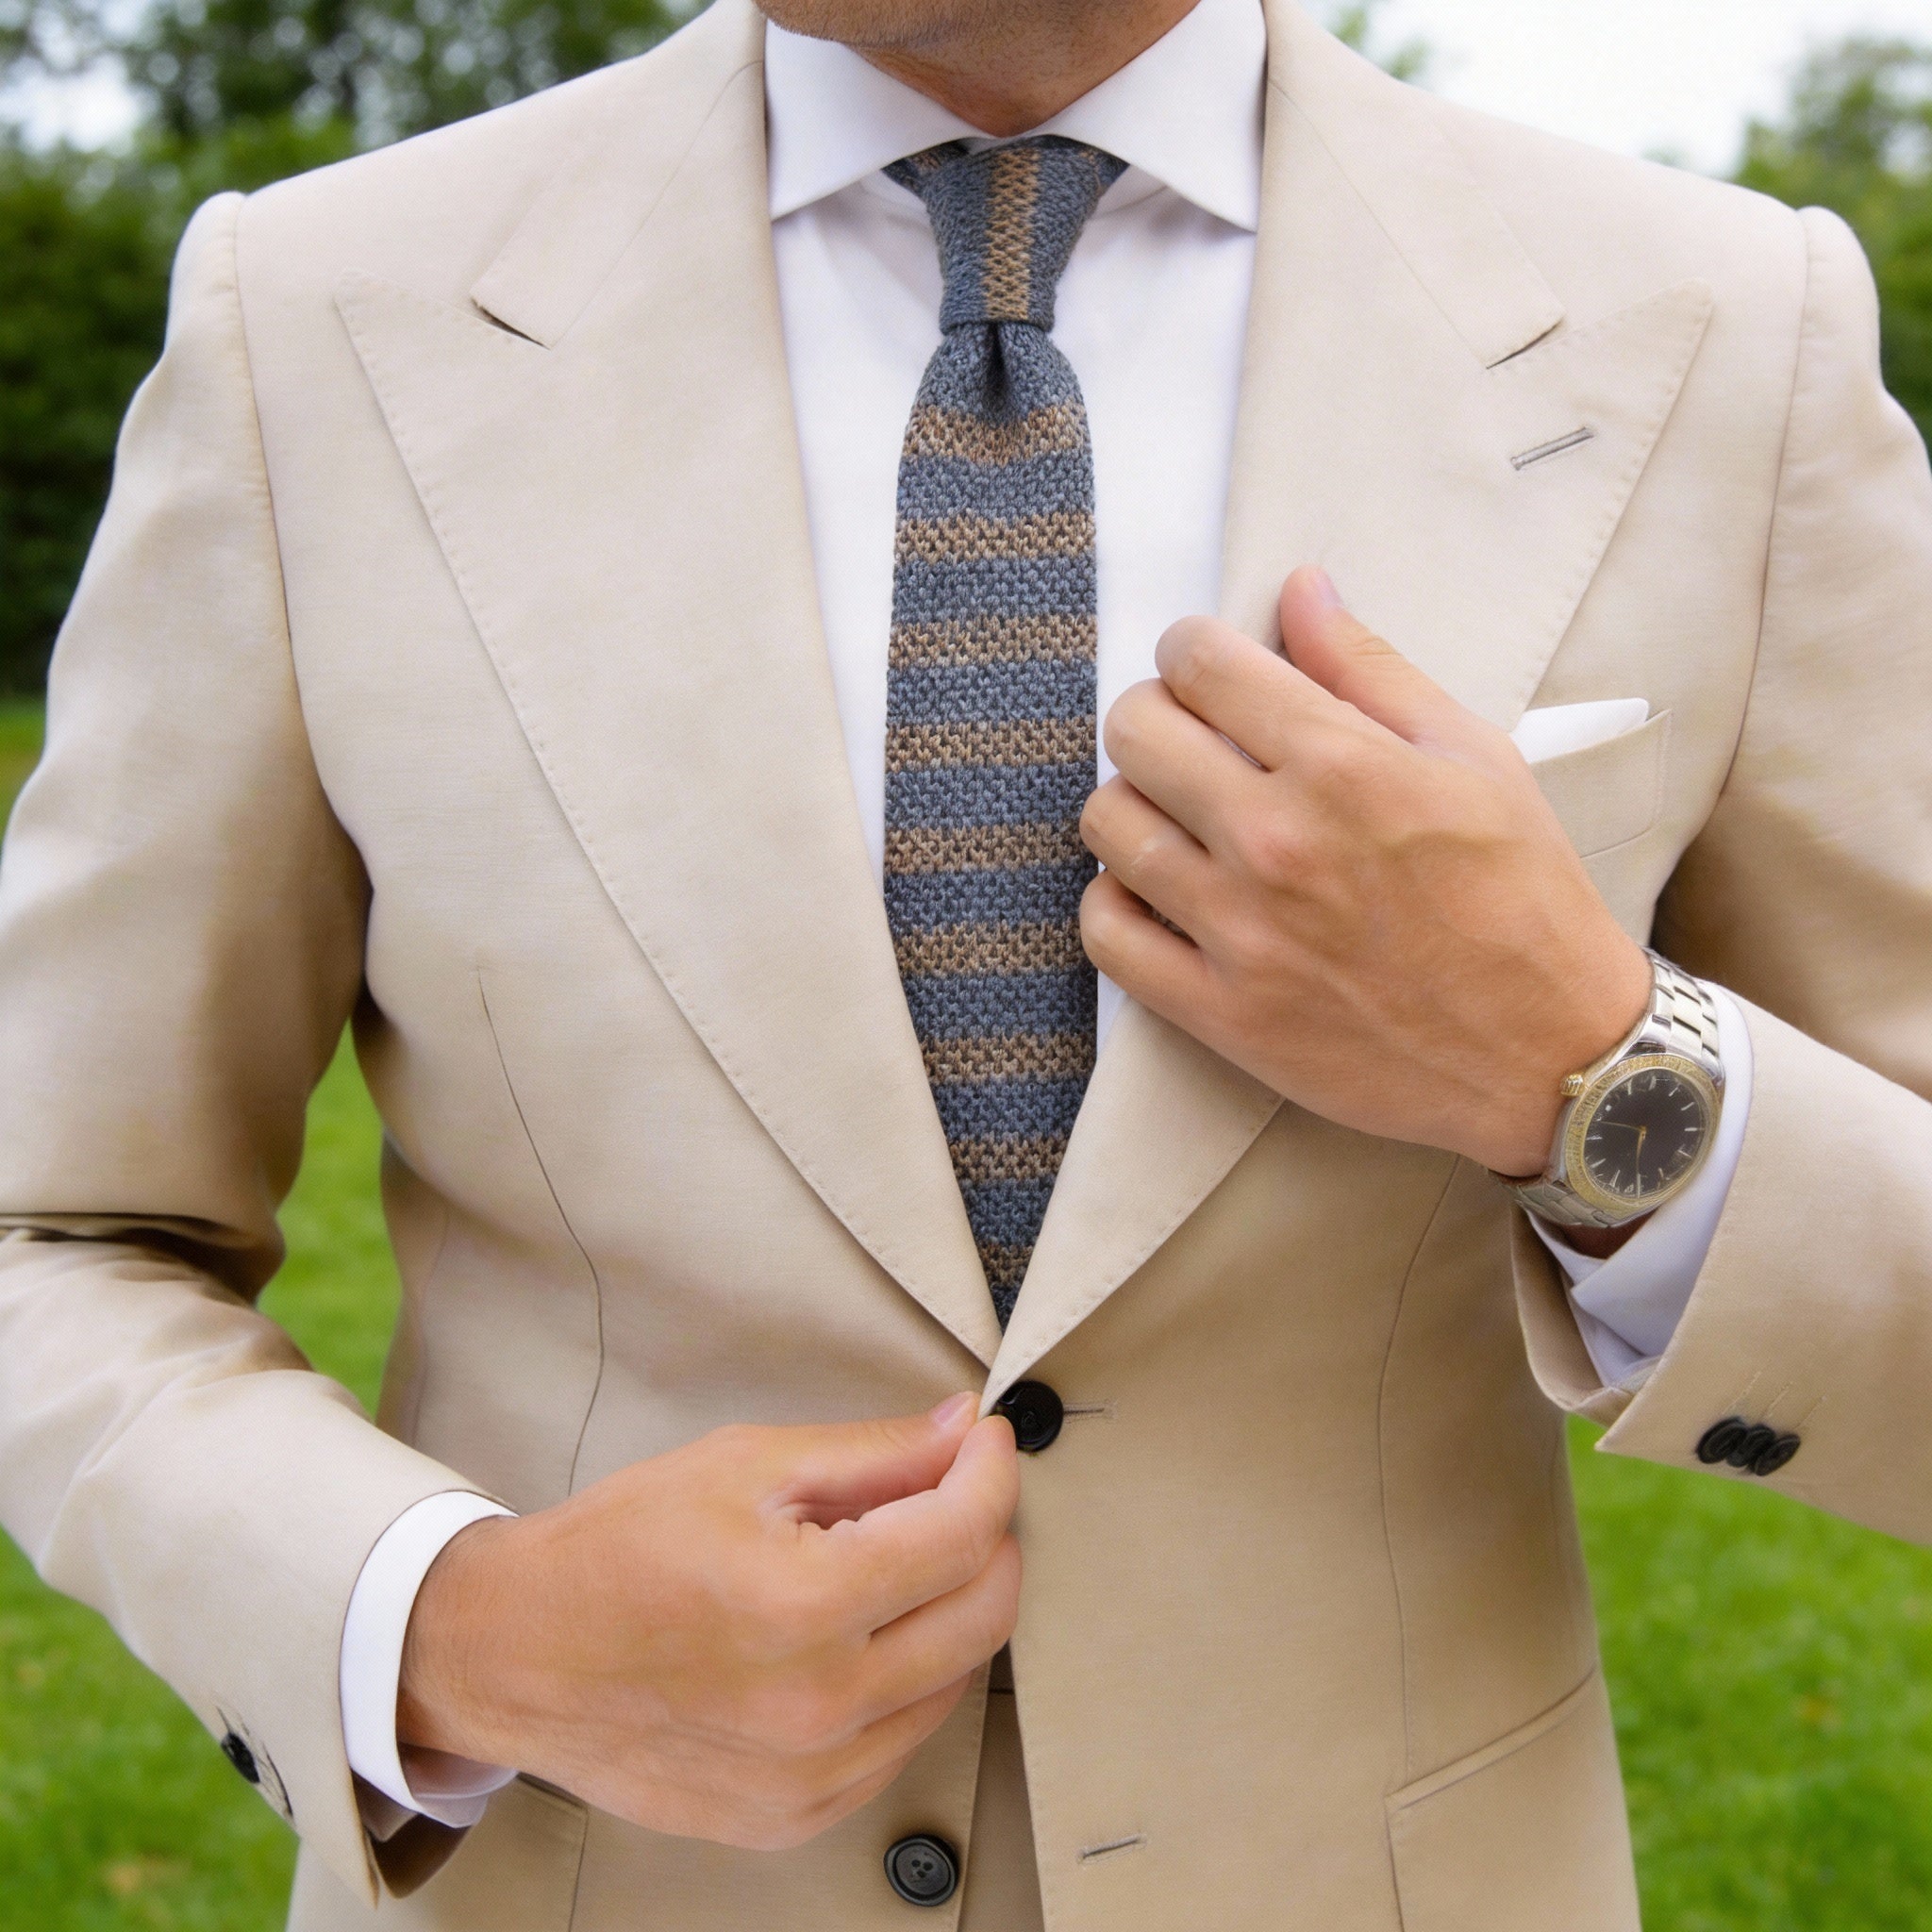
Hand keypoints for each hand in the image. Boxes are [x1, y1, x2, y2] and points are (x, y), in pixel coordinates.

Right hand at [397, 1395, 1020, 1849]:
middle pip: (983, 1615)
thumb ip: (873, 1453)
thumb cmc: (616, 1551)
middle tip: (953, 1491)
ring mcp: (808, 1778)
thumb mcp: (745, 1465)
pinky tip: (857, 1635)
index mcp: (803, 1606)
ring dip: (948, 1609)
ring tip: (888, 1561)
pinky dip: (905, 1679)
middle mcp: (817, 1707)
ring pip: (954, 1682)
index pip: (963, 1535)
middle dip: (987, 1536)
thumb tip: (963, 1431)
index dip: (991, 1472)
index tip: (983, 1442)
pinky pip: (899, 1742)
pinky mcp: (793, 1817)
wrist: (516, 1655)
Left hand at [1078, 567, 1651, 1177]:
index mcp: (1341, 765)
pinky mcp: (1220, 1012)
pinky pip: (1105, 932)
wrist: (1551, 1055)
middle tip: (1194, 741)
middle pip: (1134, 731)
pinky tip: (1161, 892)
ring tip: (1180, 818)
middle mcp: (1276, 841)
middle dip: (1156, 715)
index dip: (1193, 650)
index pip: (1198, 662)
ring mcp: (1239, 931)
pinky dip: (1116, 901)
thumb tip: (1298, 589)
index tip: (1210, 670)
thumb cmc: (1523, 898)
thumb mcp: (1474, 757)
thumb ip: (1371, 668)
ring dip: (1133, 805)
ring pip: (1106, 824)